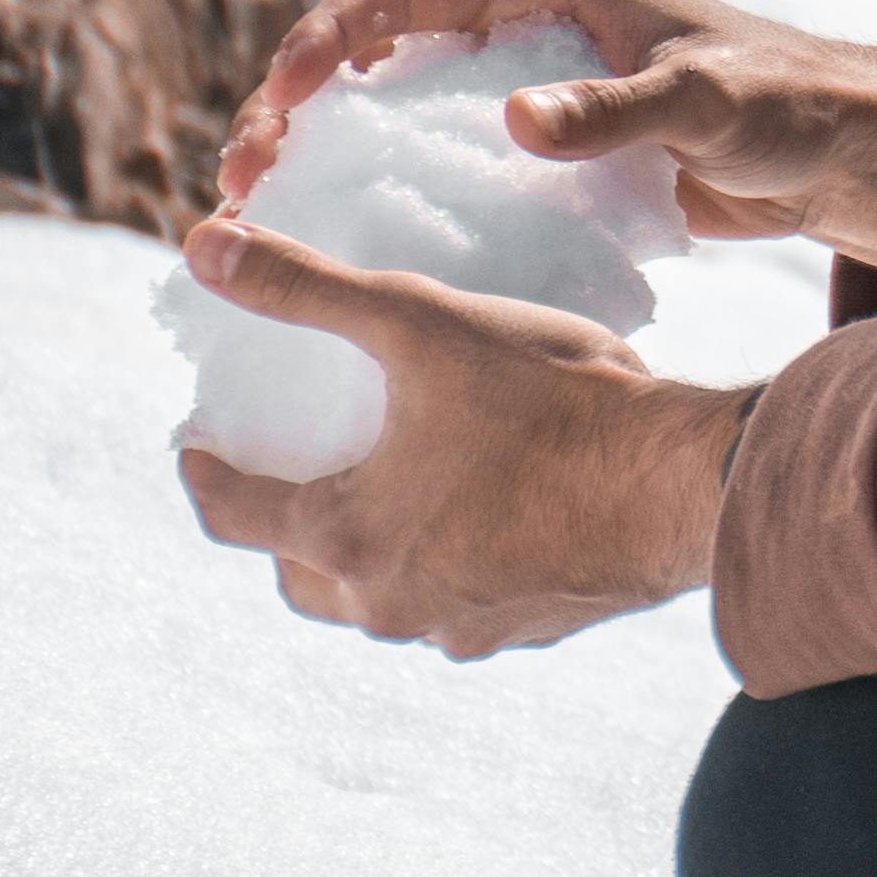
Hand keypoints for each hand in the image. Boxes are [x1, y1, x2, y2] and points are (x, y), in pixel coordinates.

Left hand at [176, 212, 751, 654]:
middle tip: (286, 469)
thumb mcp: (421, 321)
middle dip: (277, 526)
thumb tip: (202, 246)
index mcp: (347, 536)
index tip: (194, 441)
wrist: (683, 483)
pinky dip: (443, 565)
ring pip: (378, 599)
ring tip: (382, 490)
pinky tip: (476, 516)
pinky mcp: (527, 629)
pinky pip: (456, 606)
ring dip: (361, 554)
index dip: (202, 471)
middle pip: (295, 577)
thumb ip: (308, 287)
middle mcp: (391, 602)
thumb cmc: (552, 398)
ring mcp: (461, 626)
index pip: (231, 515)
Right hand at [219, 0, 876, 292]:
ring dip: (319, 153)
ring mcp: (518, 77)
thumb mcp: (703, 105)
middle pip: (363, 49)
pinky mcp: (534, 138)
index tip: (266, 122)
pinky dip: (377, 187)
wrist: (838, 147)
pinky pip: (431, 153)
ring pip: (386, 104)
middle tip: (235, 187)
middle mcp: (513, 17)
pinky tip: (341, 249)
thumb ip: (614, 114)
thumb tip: (515, 120)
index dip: (310, 52)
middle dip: (288, 107)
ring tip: (258, 220)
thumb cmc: (781, 103)